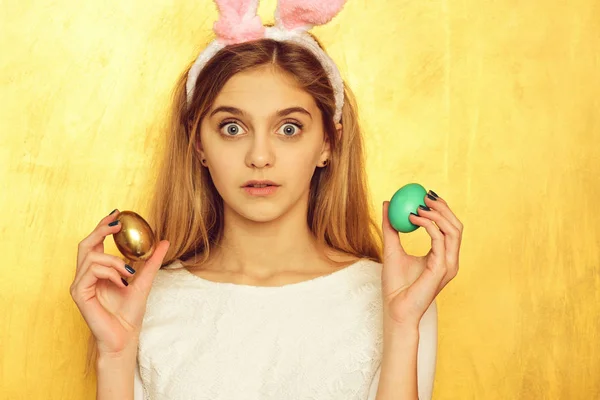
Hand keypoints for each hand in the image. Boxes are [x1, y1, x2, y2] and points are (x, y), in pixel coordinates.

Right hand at [70, 209, 169, 355]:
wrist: (126, 336)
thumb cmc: (131, 313)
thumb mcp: (145, 281)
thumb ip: (152, 261)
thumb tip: (164, 241)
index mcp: (98, 271)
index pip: (95, 243)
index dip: (103, 226)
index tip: (117, 213)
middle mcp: (85, 276)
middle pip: (85, 244)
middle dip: (101, 230)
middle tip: (117, 223)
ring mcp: (80, 284)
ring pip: (92, 257)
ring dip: (114, 261)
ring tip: (128, 273)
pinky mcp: (79, 293)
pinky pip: (91, 272)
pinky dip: (109, 272)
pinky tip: (122, 281)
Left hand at [381, 191, 462, 329]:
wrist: (395, 309)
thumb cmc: (395, 285)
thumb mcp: (391, 249)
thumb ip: (390, 227)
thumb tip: (386, 203)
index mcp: (442, 256)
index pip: (448, 228)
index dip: (441, 209)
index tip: (425, 195)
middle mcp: (450, 260)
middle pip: (456, 226)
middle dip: (443, 207)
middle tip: (425, 195)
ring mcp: (449, 265)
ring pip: (453, 230)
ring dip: (437, 214)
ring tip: (418, 206)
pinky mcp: (442, 269)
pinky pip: (440, 240)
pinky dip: (428, 226)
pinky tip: (414, 219)